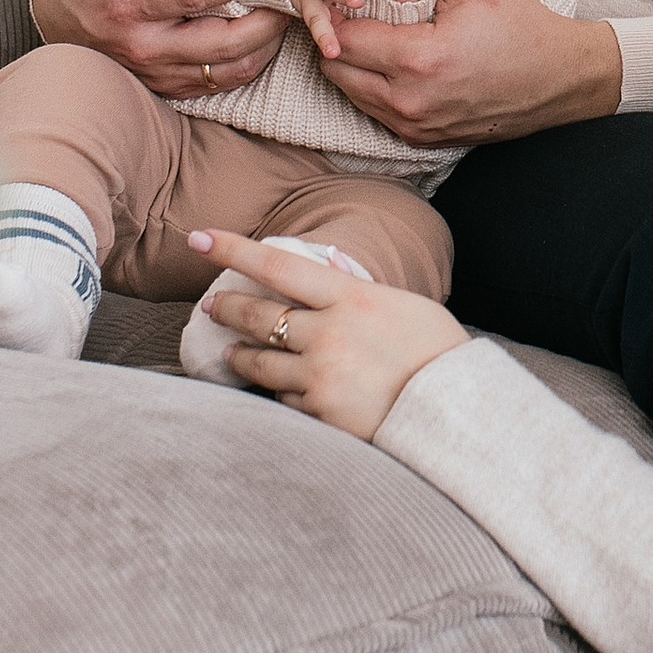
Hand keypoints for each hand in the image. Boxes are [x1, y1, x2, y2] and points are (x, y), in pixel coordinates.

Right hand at [29, 0, 283, 96]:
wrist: (56, 17)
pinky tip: (262, 35)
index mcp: (128, 1)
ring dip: (266, 42)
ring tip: (284, 11)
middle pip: (221, 42)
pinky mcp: (168, 89)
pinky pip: (222, 83)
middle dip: (267, 20)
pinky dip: (251, 60)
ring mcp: (157, 73)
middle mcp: (144, 45)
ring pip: (229, 69)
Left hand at [188, 227, 465, 436]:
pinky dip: (280, 393)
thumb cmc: (436, 353)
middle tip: (212, 305)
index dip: (232, 249)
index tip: (198, 238)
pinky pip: (283, 400)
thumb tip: (331, 268)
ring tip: (233, 352)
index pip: (278, 265)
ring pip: (258, 363)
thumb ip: (359, 289)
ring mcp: (319, 376)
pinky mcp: (318, 415)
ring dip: (240, 355)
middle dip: (228, 308)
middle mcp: (328, 334)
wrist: (454, 414)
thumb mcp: (404, 306)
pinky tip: (283, 390)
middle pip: (258, 315)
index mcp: (350, 298)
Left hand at [314, 0, 619, 149]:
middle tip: (347, 7)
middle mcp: (410, 102)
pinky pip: (375, 111)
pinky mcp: (421, 139)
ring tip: (367, 29)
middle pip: (337, 70)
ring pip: (351, 93)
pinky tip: (388, 58)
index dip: (336, 9)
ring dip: (350, 62)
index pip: (344, 37)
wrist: (560, 79)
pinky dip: (371, 85)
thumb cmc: (521, 26)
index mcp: (420, 60)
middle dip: (336, 35)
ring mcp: (414, 127)